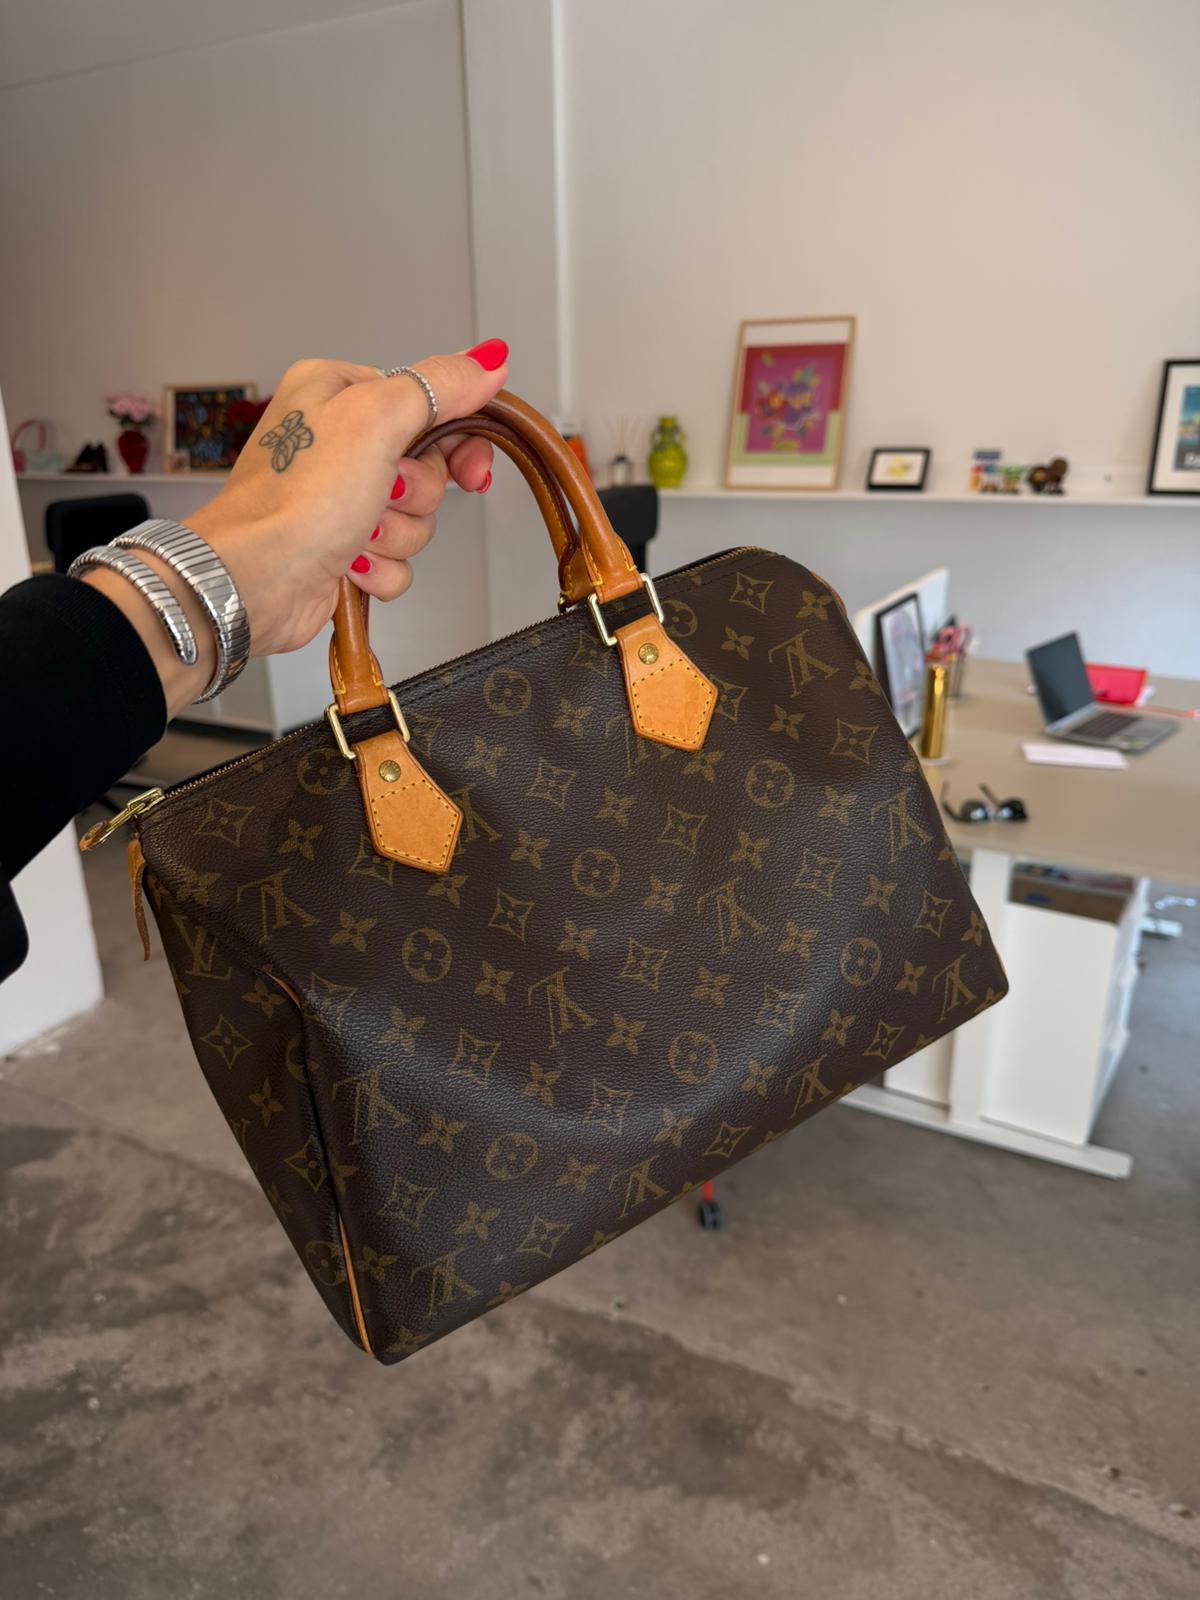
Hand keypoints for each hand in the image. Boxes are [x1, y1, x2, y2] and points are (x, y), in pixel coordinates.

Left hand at [189, 341, 507, 656]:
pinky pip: (396, 558)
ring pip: (414, 516)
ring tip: (359, 535)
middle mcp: (336, 439)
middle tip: (388, 495)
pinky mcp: (342, 546)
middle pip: (427, 464)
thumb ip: (438, 386)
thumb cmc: (298, 499)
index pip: (426, 402)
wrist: (254, 581)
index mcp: (336, 391)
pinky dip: (381, 567)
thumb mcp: (376, 419)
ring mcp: (338, 497)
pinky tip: (351, 565)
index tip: (473, 467)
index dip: (459, 438)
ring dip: (397, 535)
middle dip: (416, 494)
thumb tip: (488, 359)